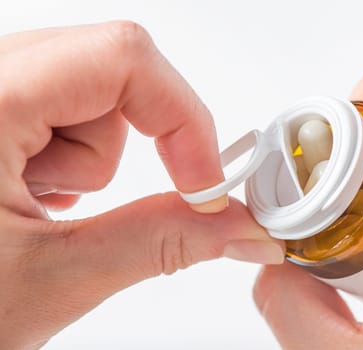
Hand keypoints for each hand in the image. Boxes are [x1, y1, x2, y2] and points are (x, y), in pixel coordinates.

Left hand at [0, 22, 283, 348]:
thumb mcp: (53, 279)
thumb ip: (161, 242)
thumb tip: (239, 228)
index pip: (122, 58)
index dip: (184, 118)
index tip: (206, 184)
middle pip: (110, 72)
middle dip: (137, 146)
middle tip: (143, 200)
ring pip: (88, 97)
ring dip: (91, 162)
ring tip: (46, 211)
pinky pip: (60, 113)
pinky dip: (69, 160)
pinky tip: (33, 199)